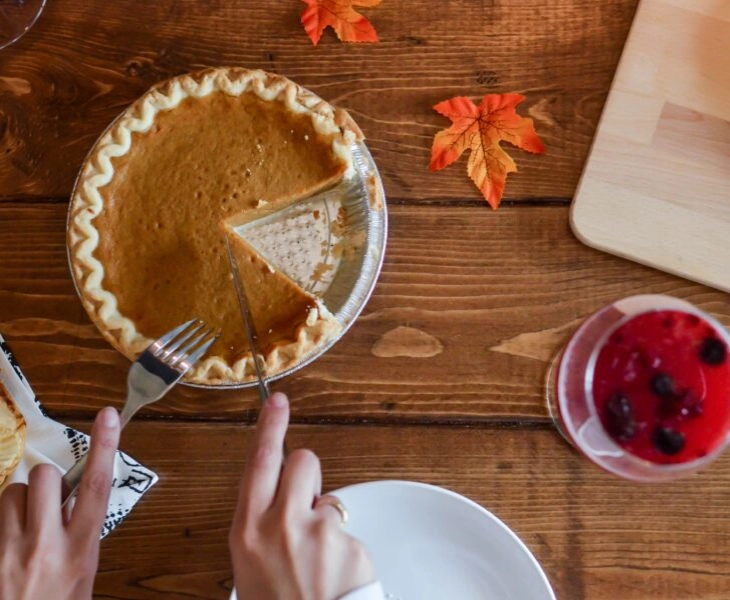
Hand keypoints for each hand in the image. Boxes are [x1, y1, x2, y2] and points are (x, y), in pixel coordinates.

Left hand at [0, 407, 120, 599]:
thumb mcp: (81, 577)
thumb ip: (78, 538)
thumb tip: (70, 504)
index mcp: (79, 550)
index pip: (95, 487)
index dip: (104, 446)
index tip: (107, 415)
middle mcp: (44, 545)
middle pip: (44, 478)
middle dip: (47, 480)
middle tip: (49, 502)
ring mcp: (8, 549)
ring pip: (11, 492)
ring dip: (18, 502)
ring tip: (23, 528)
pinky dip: (2, 519)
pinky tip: (8, 541)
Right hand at [229, 392, 375, 599]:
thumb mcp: (249, 567)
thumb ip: (260, 526)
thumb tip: (274, 499)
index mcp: (247, 530)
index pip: (258, 462)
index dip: (269, 426)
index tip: (277, 400)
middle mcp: (280, 524)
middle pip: (301, 461)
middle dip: (304, 471)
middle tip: (304, 500)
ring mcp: (317, 532)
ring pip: (328, 498)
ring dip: (324, 517)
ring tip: (318, 558)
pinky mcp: (349, 543)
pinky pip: (347, 529)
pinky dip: (344, 546)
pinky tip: (336, 574)